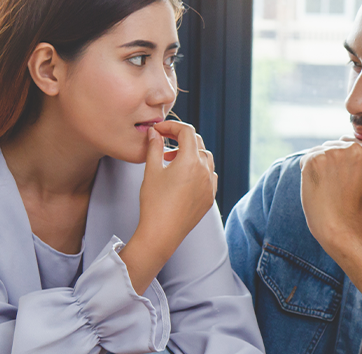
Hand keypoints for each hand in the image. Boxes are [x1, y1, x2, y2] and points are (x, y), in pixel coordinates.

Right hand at [138, 121, 217, 246]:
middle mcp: (205, 170)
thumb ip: (154, 147)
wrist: (161, 234)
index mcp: (190, 160)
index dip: (171, 126)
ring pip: (205, 158)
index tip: (158, 130)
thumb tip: (154, 133)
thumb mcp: (151, 171)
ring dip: (190, 153)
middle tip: (163, 140)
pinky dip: (199, 169)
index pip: (186, 131)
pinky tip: (184, 176)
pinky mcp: (210, 197)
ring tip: (171, 160)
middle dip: (180, 138)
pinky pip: (209, 175)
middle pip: (197, 142)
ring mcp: (210, 184)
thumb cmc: (154, 203)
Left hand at [299, 138, 361, 248]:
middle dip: (335, 161)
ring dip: (322, 165)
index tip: (348, 179)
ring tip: (330, 184)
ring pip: (323, 150)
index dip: (347, 162)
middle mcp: (353, 148)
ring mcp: (332, 152)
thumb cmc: (361, 204)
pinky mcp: (314, 159)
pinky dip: (310, 169)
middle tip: (339, 184)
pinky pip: (308, 156)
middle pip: (337, 145)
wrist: (338, 223)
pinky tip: (318, 183)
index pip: (352, 145)